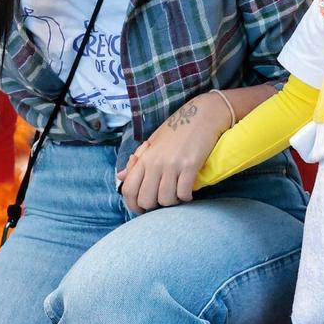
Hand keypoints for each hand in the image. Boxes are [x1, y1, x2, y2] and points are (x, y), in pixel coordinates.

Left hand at [116, 94, 229, 213]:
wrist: (204, 114)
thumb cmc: (177, 128)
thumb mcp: (153, 142)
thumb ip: (137, 161)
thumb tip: (120, 176)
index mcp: (144, 157)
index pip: (128, 189)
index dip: (133, 205)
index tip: (141, 209)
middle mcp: (155, 162)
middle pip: (146, 200)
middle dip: (154, 206)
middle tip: (162, 201)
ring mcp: (173, 164)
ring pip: (166, 200)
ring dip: (172, 202)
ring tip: (177, 194)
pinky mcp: (190, 166)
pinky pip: (184, 193)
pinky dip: (186, 197)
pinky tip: (188, 191)